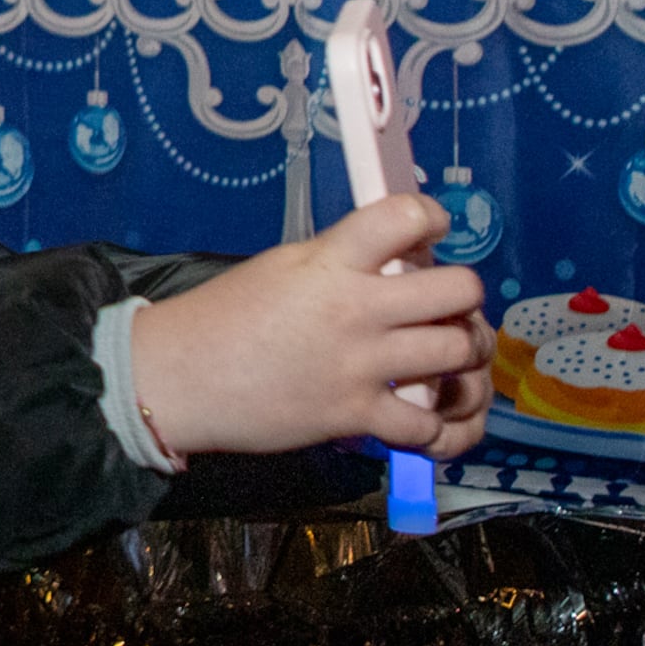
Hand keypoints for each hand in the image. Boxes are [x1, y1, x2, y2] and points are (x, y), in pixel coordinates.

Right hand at [126, 195, 493, 458]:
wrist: (178, 378)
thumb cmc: (222, 318)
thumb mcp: (282, 268)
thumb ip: (340, 263)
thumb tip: (395, 268)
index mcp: (331, 261)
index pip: (404, 217)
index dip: (434, 218)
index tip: (434, 229)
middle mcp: (354, 308)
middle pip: (458, 290)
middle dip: (466, 297)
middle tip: (451, 307)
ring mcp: (359, 364)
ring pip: (458, 352)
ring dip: (466, 357)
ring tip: (453, 361)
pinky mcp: (353, 415)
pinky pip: (428, 426)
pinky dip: (438, 428)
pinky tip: (428, 419)